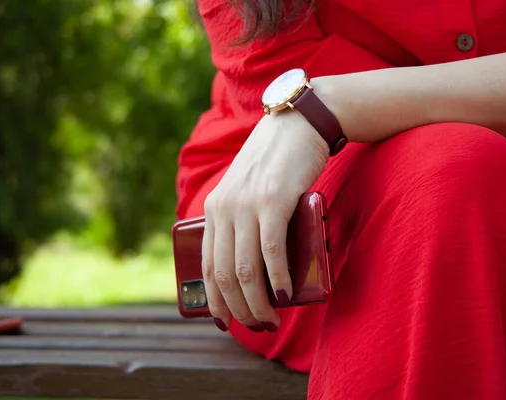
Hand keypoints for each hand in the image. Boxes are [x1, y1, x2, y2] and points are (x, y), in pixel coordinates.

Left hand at [202, 110, 328, 331]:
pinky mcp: (273, 200)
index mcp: (214, 208)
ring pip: (246, 269)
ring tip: (271, 319)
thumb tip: (258, 258)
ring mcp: (247, 205)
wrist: (298, 123)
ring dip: (258, 302)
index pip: (208, 265)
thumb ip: (243, 216)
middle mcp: (224, 208)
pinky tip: (284, 294)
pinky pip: (271, 251)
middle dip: (239, 309)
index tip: (227, 321)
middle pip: (225, 274)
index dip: (215, 300)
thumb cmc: (277, 161)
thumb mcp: (247, 189)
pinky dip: (278, 278)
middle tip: (258, 325)